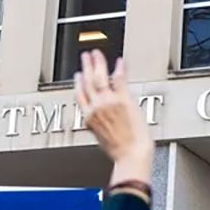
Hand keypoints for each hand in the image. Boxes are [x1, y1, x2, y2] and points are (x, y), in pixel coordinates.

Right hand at [75, 51, 153, 187]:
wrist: (131, 155)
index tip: (79, 74)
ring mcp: (109, 102)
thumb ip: (99, 126)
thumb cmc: (121, 152)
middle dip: (86, 66)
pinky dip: (119, 68)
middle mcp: (96, 107)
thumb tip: (100, 123)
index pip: (79, 94)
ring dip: (98, 63)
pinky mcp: (124, 100)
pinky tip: (120, 61)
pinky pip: (119, 79)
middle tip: (86, 56)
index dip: (78, 82)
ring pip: (99, 77)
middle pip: (87, 82)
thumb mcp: (102, 139)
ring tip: (97, 53)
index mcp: (89, 118)